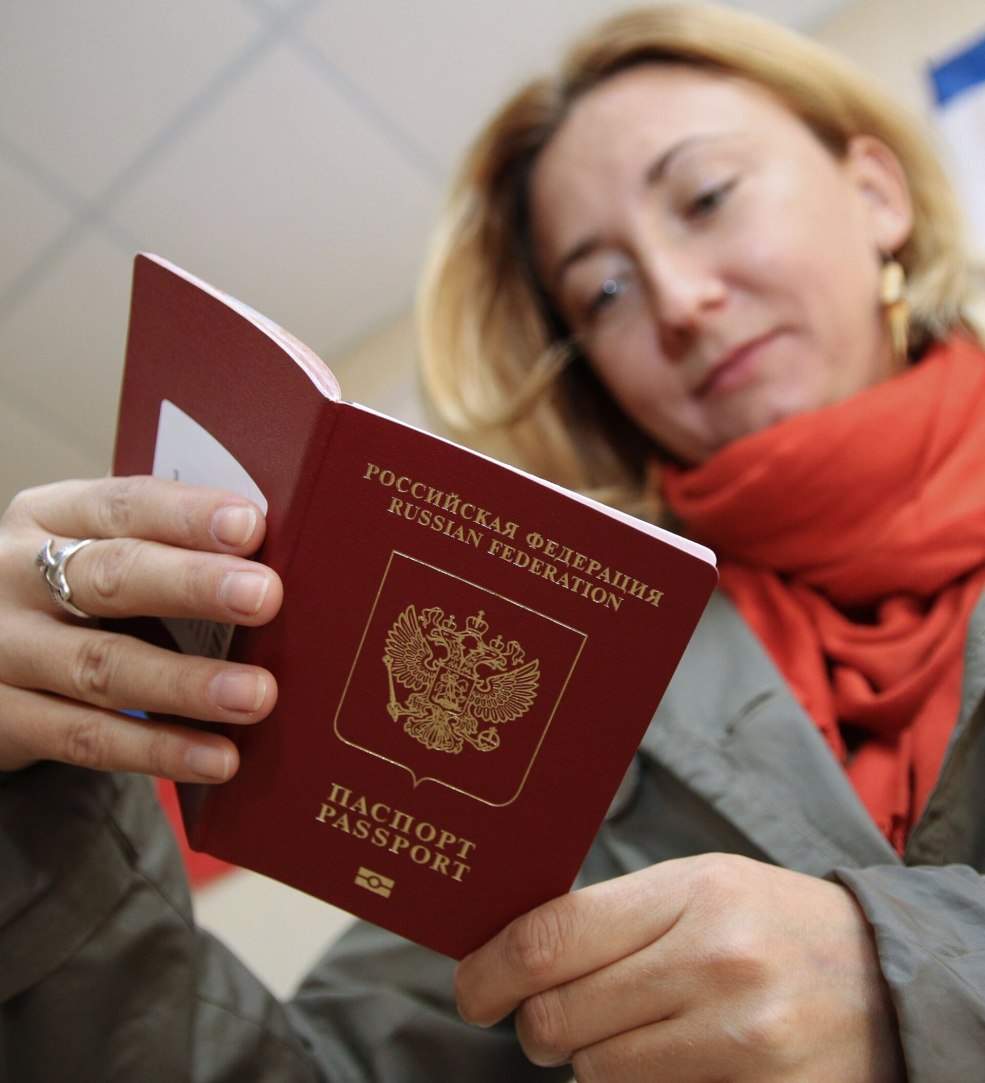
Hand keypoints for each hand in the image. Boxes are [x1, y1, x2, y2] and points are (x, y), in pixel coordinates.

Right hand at [0, 476, 282, 780]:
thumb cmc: (71, 597)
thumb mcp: (97, 553)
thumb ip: (166, 551)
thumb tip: (278, 560)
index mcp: (50, 516)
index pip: (123, 505)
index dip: (188, 516)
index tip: (250, 525)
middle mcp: (12, 575)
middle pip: (109, 578)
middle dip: (192, 586)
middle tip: (265, 597)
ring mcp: (1, 650)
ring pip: (100, 666)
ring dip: (186, 683)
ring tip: (257, 695)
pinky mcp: (1, 718)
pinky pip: (87, 739)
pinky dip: (159, 750)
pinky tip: (217, 757)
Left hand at [456, 853, 904, 1081]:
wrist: (885, 978)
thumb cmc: (771, 921)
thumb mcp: (698, 886)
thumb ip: (613, 915)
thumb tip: (515, 952)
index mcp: (691, 893)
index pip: (552, 939)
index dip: (491, 971)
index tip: (471, 990)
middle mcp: (713, 962)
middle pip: (558, 1017)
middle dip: (536, 1025)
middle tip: (551, 1017)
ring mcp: (741, 1039)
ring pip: (595, 1073)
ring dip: (590, 1060)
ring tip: (632, 1031)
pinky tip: (669, 1061)